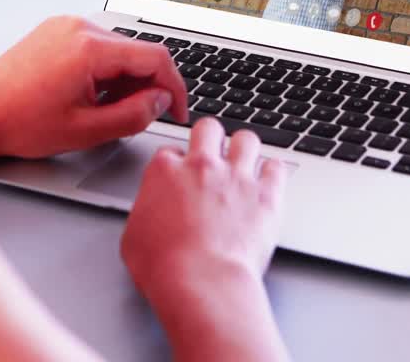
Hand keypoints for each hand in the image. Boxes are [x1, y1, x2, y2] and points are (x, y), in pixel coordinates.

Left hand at [0, 16, 188, 164]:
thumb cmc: (19, 123)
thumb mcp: (87, 130)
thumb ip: (134, 115)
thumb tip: (161, 101)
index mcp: (89, 47)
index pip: (155, 57)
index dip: (174, 87)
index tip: (177, 110)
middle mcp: (78, 27)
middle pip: (137, 51)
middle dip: (146, 85)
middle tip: (136, 117)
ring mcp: (64, 26)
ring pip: (117, 49)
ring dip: (124, 78)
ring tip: (103, 110)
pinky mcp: (54, 31)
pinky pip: (95, 46)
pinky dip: (104, 70)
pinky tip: (88, 95)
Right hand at [121, 118, 286, 300]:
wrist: (201, 281)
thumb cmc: (165, 266)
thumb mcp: (133, 237)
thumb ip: (145, 212)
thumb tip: (151, 214)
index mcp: (165, 172)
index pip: (170, 151)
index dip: (176, 163)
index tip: (180, 176)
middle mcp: (202, 166)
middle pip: (208, 128)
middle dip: (211, 138)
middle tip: (213, 155)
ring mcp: (237, 177)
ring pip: (247, 139)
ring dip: (244, 149)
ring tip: (244, 163)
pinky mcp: (266, 195)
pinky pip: (276, 167)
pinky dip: (273, 172)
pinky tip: (268, 181)